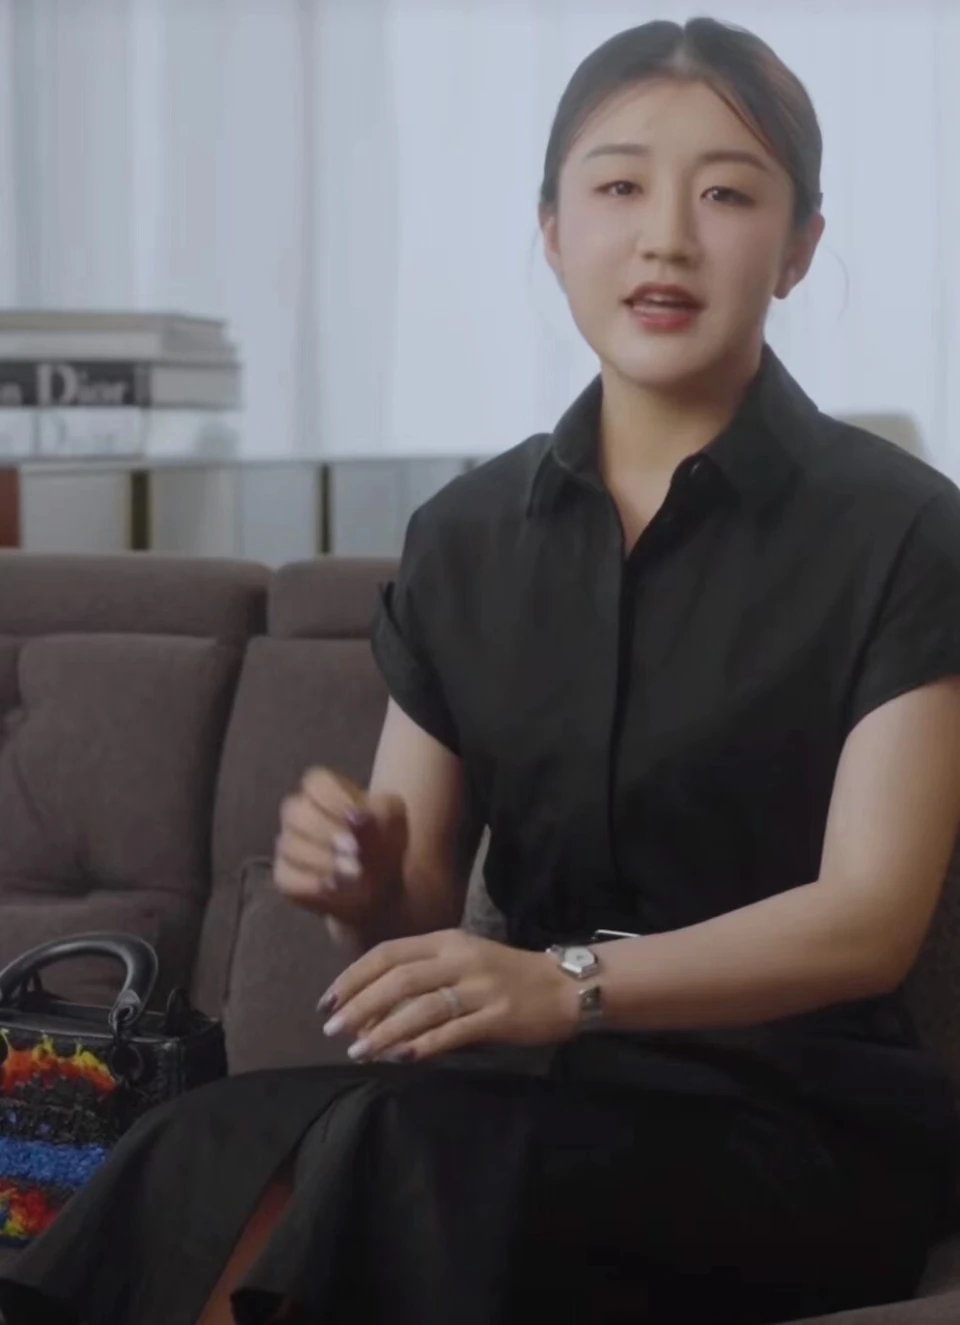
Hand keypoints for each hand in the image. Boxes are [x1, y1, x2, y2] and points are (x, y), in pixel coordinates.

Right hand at [273, 768, 408, 927]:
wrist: (382, 882)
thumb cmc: (384, 839)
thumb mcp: (393, 819)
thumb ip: (379, 813)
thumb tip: (358, 819)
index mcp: (324, 789)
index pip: (316, 782)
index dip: (335, 800)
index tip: (360, 818)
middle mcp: (298, 812)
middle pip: (296, 813)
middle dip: (326, 833)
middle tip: (354, 851)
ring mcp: (288, 844)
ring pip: (291, 846)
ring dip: (324, 860)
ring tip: (353, 873)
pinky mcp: (284, 876)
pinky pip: (287, 877)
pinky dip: (311, 884)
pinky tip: (335, 887)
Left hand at [318, 929, 579, 1061]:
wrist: (565, 986)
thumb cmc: (507, 976)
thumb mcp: (464, 961)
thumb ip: (424, 977)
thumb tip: (372, 1010)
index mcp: (447, 940)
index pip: (388, 953)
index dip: (353, 977)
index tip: (327, 1002)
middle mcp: (460, 958)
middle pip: (398, 978)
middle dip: (359, 1004)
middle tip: (333, 1030)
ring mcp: (480, 987)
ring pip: (420, 1007)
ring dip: (384, 1031)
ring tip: (359, 1051)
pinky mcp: (498, 1016)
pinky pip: (452, 1031)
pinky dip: (422, 1045)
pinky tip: (401, 1057)